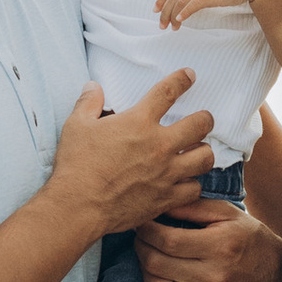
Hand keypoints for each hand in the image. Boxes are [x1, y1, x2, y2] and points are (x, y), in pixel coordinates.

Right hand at [50, 74, 213, 242]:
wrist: (79, 206)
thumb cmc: (76, 165)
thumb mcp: (76, 126)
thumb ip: (88, 103)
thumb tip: (92, 87)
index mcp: (138, 122)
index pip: (167, 92)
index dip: (182, 80)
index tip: (189, 75)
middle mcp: (159, 145)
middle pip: (201, 124)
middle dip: (205, 119)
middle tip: (202, 120)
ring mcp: (166, 173)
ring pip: (205, 158)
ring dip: (202, 152)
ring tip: (196, 152)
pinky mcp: (166, 198)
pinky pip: (194, 189)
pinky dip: (191, 185)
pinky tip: (184, 182)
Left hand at [134, 192, 281, 281]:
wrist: (278, 276)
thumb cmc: (250, 239)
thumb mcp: (228, 214)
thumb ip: (193, 207)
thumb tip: (160, 205)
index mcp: (221, 247)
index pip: (167, 239)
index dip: (147, 230)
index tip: (142, 223)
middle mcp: (215, 278)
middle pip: (157, 264)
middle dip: (141, 247)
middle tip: (141, 238)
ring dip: (146, 273)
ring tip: (151, 260)